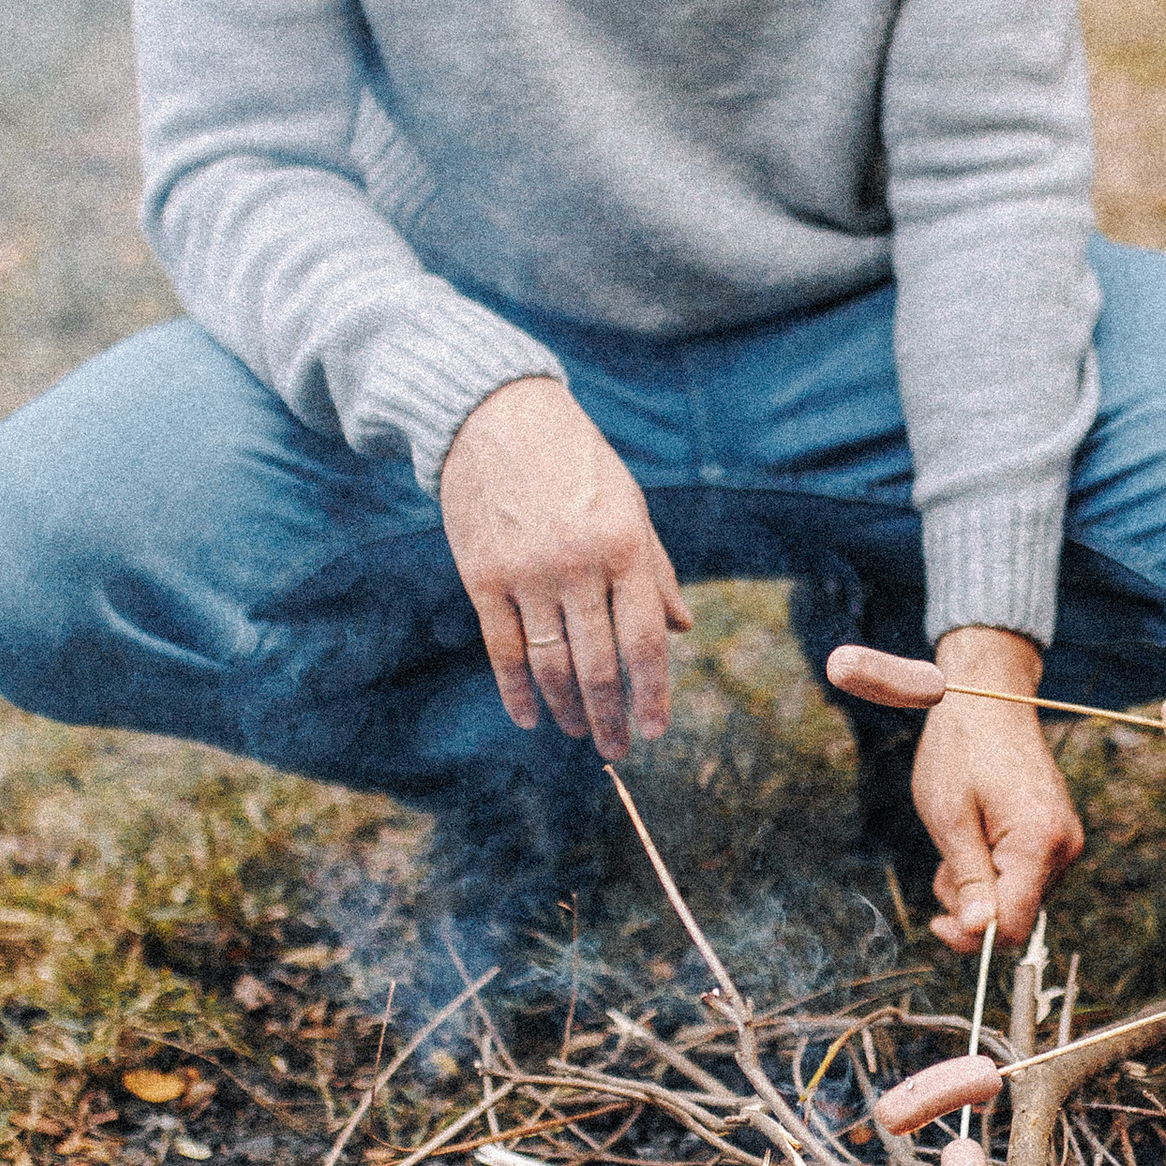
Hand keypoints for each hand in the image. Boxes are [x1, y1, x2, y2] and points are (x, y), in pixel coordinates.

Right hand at [438, 377, 691, 763]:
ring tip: (577, 732)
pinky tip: (529, 716)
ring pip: (552, 665)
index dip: (653, 695)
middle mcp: (579, 565)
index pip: (646, 641)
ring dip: (568, 709)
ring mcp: (527, 573)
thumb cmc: (575, 462)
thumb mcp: (629, 505)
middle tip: (616, 748)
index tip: (655, 731)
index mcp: (626, 546)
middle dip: (610, 717)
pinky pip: (502, 650)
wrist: (495, 416)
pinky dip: (516, 691)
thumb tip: (681, 629)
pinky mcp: (483, 576)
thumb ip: (654, 570)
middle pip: (600, 665)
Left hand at [912, 626, 1084, 954]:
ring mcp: (1065, 841)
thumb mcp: (949, 818)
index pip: (1012, 925)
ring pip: (1019, 897)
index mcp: (1038, 842)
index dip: (972, 938)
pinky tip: (976, 835)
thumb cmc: (961, 750)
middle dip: (972, 903)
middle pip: (1016, 914)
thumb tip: (978, 932)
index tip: (935, 924)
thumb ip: (967, 879)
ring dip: (979, 885)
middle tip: (943, 862)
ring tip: (959, 839)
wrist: (989, 700)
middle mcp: (1064, 847)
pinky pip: (1025, 876)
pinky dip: (994, 869)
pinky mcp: (1058, 835)